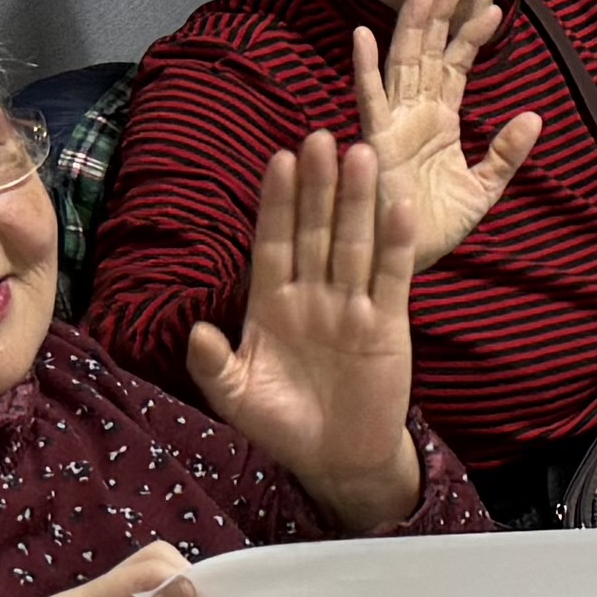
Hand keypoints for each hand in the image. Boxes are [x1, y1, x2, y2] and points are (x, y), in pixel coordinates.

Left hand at [188, 135, 431, 529]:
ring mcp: (352, 305)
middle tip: (320, 138)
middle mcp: (313, 294)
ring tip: (361, 155)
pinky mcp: (388, 323)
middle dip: (318, 187)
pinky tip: (400, 208)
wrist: (338, 458)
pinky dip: (397, 244)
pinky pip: (393, 276)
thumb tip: (196, 330)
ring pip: (353, 243)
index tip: (279, 160)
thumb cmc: (282, 425)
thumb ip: (214, 366)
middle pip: (315, 231)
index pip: (274, 242)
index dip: (276, 204)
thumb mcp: (237, 398)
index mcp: (271, 304)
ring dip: (357, 202)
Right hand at [354, 0, 542, 272]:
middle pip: (427, 55)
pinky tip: (363, 36)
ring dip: (409, 27)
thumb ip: (506, 153)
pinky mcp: (375, 142)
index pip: (457, 69)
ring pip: (402, 65)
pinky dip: (365, 69)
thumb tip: (535, 116)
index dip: (472, 39)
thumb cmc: (434, 228)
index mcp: (440, 122)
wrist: (405, 260)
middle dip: (437, 17)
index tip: (496, 9)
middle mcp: (414, 115)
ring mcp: (392, 124)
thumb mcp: (483, 189)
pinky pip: (369, 100)